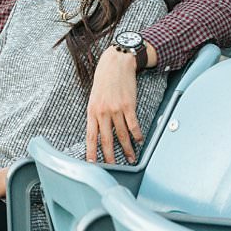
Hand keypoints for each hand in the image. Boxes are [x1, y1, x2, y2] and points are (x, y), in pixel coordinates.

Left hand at [85, 47, 142, 162]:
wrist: (116, 64)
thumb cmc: (104, 80)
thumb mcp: (94, 97)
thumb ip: (96, 114)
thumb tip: (99, 130)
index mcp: (92, 111)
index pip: (90, 136)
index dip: (91, 151)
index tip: (91, 163)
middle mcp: (103, 112)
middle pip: (106, 139)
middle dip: (109, 156)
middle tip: (113, 167)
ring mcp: (116, 110)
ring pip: (122, 135)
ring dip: (127, 148)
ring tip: (131, 158)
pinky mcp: (129, 106)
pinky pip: (133, 125)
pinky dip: (137, 135)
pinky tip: (139, 141)